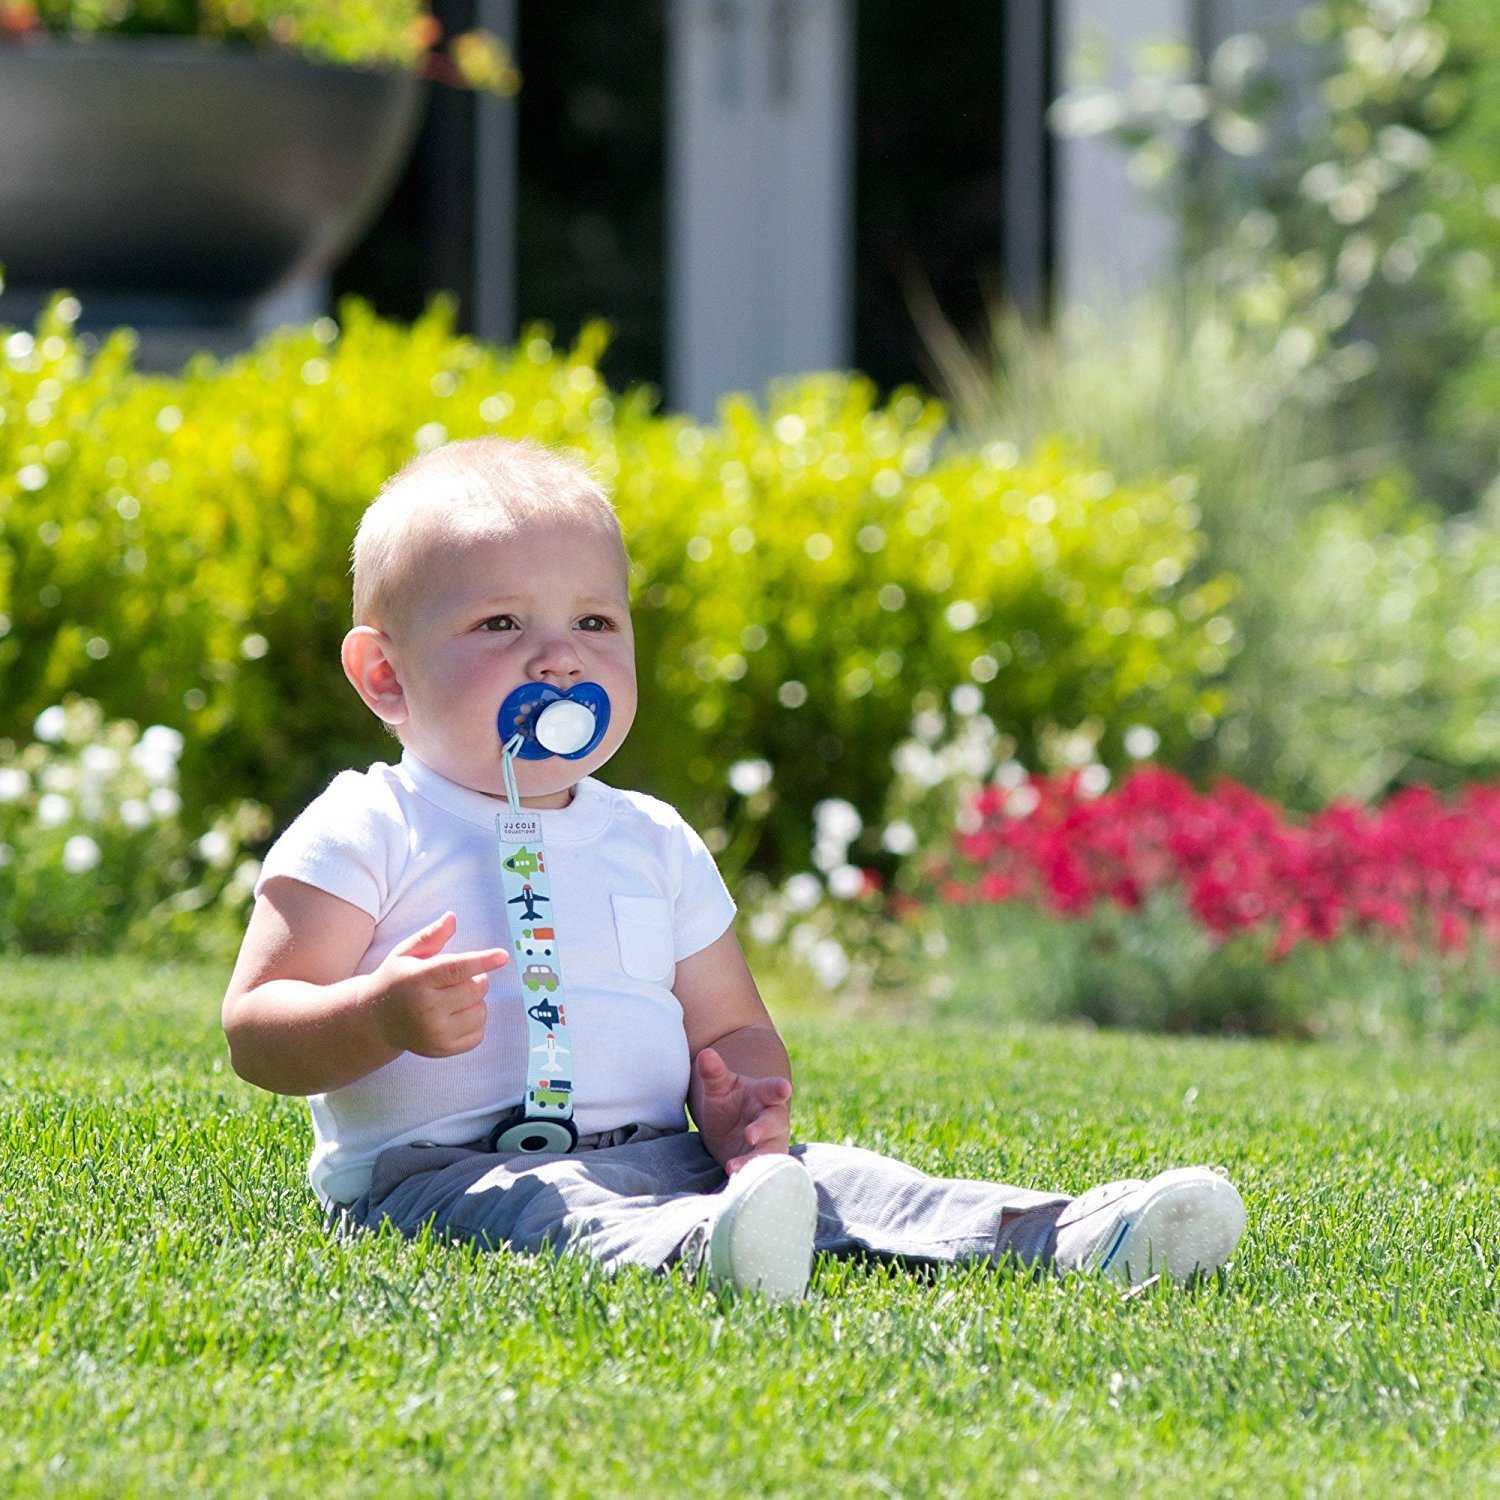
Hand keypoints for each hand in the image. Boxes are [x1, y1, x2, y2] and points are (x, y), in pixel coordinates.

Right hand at [368, 911, 508, 1058]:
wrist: (376, 1021)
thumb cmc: (396, 981)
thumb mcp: (406, 953)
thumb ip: (430, 936)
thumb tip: (452, 918)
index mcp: (417, 980)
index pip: (455, 969)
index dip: (482, 961)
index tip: (503, 956)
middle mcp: (425, 1009)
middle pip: (475, 988)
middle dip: (477, 978)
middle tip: (460, 977)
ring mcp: (434, 1033)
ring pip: (480, 1011)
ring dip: (476, 1001)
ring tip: (455, 997)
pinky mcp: (442, 1050)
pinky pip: (479, 1033)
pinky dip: (474, 1021)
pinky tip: (456, 1015)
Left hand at [691, 1045, 792, 1174]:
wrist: (728, 1127)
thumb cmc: (728, 1102)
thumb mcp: (718, 1087)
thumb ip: (713, 1072)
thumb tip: (704, 1054)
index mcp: (764, 1094)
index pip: (773, 1088)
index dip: (778, 1089)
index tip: (784, 1088)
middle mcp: (773, 1118)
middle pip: (774, 1123)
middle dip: (764, 1129)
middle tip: (750, 1135)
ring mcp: (771, 1142)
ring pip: (771, 1151)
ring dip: (755, 1160)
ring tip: (732, 1167)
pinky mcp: (763, 1163)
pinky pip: (763, 1171)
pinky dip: (751, 1175)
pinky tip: (734, 1180)